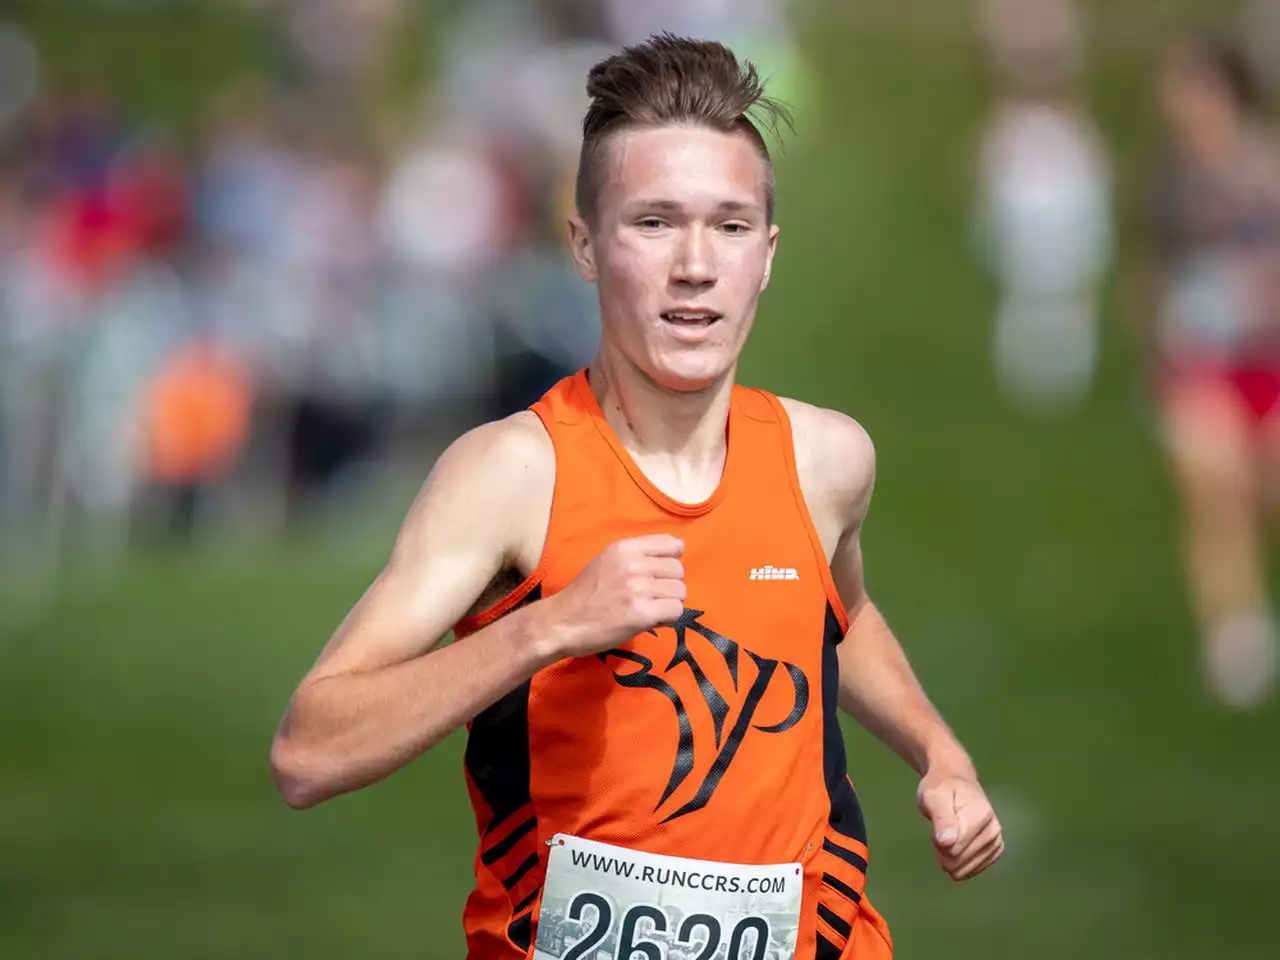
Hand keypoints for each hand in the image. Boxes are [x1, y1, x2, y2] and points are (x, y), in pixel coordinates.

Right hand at [540, 535, 685, 658]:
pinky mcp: (641, 613)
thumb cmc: (583, 595)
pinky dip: (667, 618)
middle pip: (678, 570)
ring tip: (650, 610)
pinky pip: (676, 611)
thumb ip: (634, 557)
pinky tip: (651, 621)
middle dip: (670, 586)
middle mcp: (633, 564)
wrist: (561, 622)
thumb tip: (670, 559)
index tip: (661, 574)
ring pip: (680, 591)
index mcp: (625, 547)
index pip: (672, 544)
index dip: (672, 560)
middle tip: (652, 598)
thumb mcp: (606, 561)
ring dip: (669, 603)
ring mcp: (638, 588)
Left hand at [916, 766, 1002, 880]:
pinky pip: (971, 871)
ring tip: (949, 833)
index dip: (938, 840)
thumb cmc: (941, 788)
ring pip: (963, 870)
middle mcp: (994, 831)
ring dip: (948, 856)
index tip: (938, 822)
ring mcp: (996, 842)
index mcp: (981, 816)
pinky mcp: (995, 851)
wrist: (955, 781)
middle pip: (957, 861)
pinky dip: (958, 861)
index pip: (953, 849)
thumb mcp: (933, 797)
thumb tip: (947, 843)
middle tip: (942, 827)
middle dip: (942, 849)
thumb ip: (941, 819)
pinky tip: (957, 844)